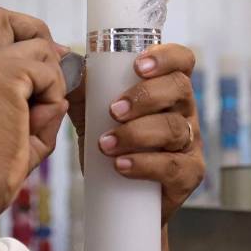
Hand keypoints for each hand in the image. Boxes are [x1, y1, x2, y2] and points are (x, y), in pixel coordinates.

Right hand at [0, 7, 67, 219]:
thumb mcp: (6, 132)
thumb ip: (33, 109)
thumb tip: (60, 97)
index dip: (23, 40)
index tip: (41, 71)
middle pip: (9, 17)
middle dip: (39, 38)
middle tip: (50, 81)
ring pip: (40, 47)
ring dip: (51, 82)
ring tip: (37, 120)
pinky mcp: (3, 75)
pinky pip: (49, 74)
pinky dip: (52, 97)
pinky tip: (34, 125)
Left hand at [72, 43, 205, 224]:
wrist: (118, 196)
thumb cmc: (109, 139)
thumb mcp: (90, 107)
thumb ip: (79, 83)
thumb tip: (61, 54)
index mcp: (167, 86)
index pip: (181, 60)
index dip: (166, 56)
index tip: (138, 65)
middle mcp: (184, 109)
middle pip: (179, 88)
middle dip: (144, 97)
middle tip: (113, 110)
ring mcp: (190, 142)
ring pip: (173, 128)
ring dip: (136, 134)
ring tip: (105, 144)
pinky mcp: (189, 174)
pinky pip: (174, 166)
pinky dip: (144, 165)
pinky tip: (121, 165)